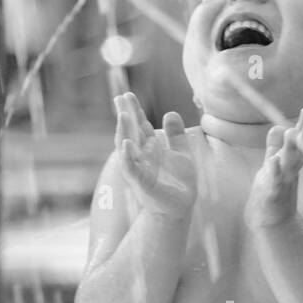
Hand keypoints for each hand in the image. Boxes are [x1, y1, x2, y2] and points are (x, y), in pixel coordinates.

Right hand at [115, 92, 196, 218]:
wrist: (180, 207)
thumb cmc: (179, 182)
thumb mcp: (182, 153)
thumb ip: (176, 134)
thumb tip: (170, 113)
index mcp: (149, 148)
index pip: (139, 125)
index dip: (134, 111)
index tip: (127, 95)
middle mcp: (141, 156)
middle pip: (130, 131)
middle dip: (125, 115)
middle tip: (120, 97)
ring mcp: (139, 168)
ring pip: (127, 147)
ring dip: (124, 131)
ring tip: (123, 114)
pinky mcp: (142, 182)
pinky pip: (132, 168)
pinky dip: (128, 156)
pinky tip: (127, 144)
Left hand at [244, 107, 302, 231]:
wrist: (270, 221)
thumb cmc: (272, 192)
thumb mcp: (272, 165)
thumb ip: (274, 147)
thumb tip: (277, 126)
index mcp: (290, 163)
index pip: (299, 142)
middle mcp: (290, 171)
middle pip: (299, 151)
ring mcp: (283, 182)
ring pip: (289, 164)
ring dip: (291, 149)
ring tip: (291, 133)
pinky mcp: (273, 194)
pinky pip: (275, 182)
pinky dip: (275, 171)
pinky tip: (273, 160)